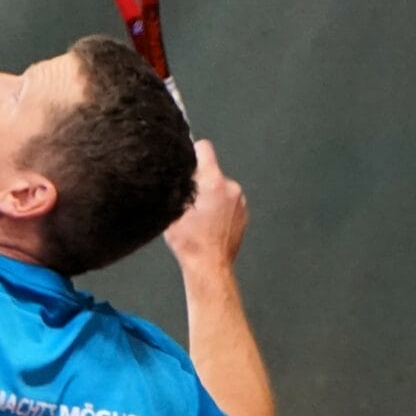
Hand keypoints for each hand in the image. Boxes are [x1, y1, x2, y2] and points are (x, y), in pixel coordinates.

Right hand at [164, 140, 247, 268]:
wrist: (210, 266)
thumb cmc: (191, 243)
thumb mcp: (171, 210)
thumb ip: (174, 186)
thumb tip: (172, 172)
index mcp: (212, 183)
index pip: (204, 148)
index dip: (192, 153)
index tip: (186, 162)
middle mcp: (230, 188)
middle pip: (211, 171)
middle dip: (200, 180)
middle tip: (188, 200)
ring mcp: (240, 201)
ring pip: (220, 187)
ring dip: (210, 195)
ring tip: (198, 216)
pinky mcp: (244, 213)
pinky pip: (228, 201)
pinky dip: (219, 207)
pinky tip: (209, 223)